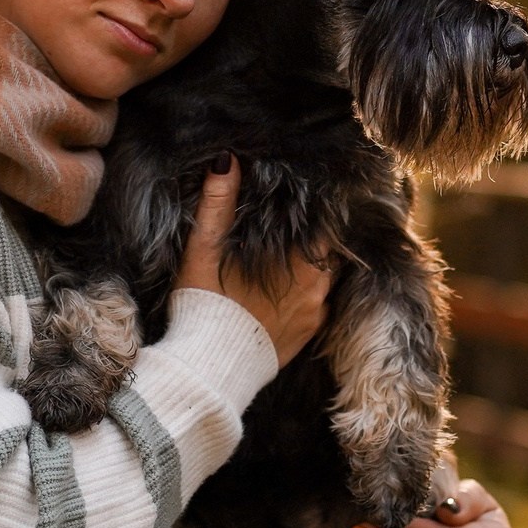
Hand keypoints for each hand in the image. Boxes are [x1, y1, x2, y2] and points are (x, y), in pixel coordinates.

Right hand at [176, 155, 333, 367]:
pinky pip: (315, 308)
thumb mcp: (204, 247)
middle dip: (308, 243)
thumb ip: (219, 203)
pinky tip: (280, 297)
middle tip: (285, 238)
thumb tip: (228, 160)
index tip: (296, 211)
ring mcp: (314, 313)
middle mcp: (317, 285)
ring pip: (322, 280)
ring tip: (281, 265)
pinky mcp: (306, 336)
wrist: (209, 367)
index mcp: (299, 259)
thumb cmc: (205, 302)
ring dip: (306, 271)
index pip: (321, 225)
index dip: (309, 215)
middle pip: (323, 252)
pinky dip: (303, 299)